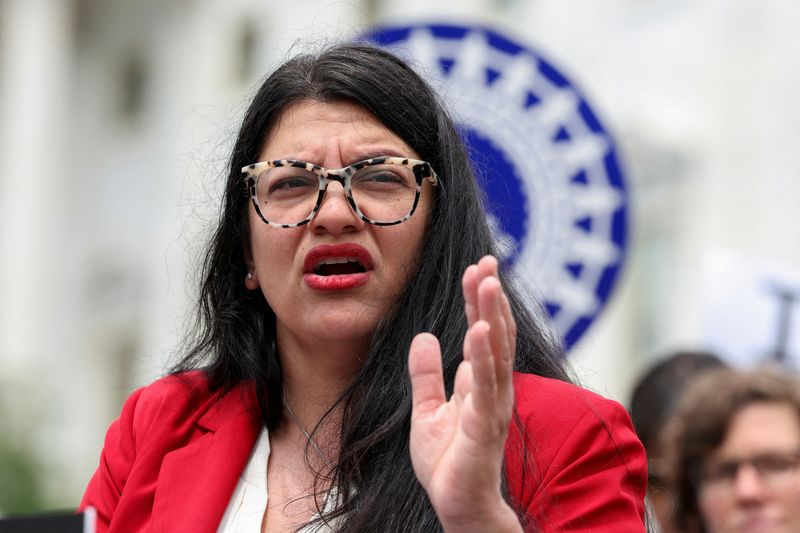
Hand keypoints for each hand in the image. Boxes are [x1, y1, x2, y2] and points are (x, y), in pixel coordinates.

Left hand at [408, 256, 521, 531]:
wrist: (457, 505)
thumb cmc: (448, 461)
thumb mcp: (426, 409)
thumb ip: (426, 374)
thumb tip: (423, 336)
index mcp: (481, 382)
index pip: (483, 331)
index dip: (479, 300)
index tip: (476, 267)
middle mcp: (494, 388)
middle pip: (494, 333)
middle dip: (490, 296)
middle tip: (487, 260)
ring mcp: (493, 405)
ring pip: (495, 351)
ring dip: (491, 315)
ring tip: (487, 281)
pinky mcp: (484, 425)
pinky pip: (486, 384)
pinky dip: (483, 355)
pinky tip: (479, 328)